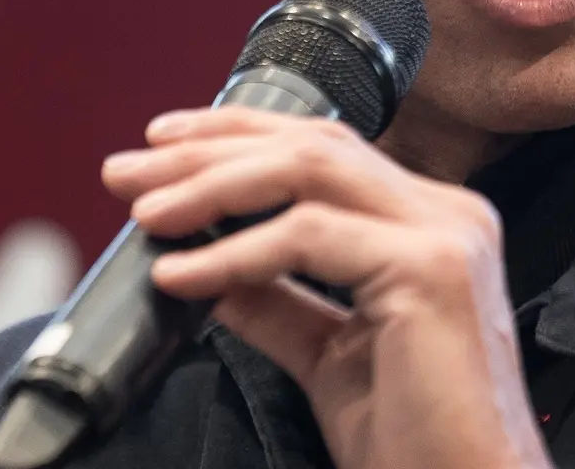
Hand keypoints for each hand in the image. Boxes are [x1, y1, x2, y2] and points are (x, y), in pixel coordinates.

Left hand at [101, 106, 549, 468]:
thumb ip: (279, 303)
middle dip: (209, 150)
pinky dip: (233, 252)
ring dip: (213, 185)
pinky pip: (307, 237)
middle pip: (313, 145)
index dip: (240, 137)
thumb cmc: (421, 442)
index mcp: (433, 224)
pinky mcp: (430, 269)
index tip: (164, 149)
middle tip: (126, 171)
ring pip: (310, 171)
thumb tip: (207, 266)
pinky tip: (182, 274)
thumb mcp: (331, 357)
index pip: (328, 149)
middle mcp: (448, 213)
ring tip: (146, 213)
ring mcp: (445, 234)